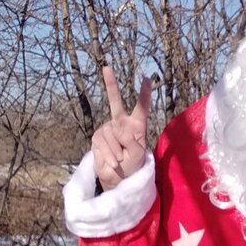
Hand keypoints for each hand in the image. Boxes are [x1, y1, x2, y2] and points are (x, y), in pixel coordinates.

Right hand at [91, 66, 151, 190]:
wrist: (117, 177)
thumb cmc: (133, 165)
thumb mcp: (138, 155)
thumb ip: (132, 141)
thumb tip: (118, 130)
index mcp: (137, 126)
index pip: (141, 108)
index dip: (144, 94)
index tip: (147, 79)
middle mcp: (121, 123)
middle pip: (115, 102)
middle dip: (110, 85)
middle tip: (106, 67)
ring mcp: (108, 128)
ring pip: (111, 134)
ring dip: (116, 150)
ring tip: (121, 159)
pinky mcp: (97, 137)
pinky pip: (102, 143)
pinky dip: (108, 154)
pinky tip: (112, 160)